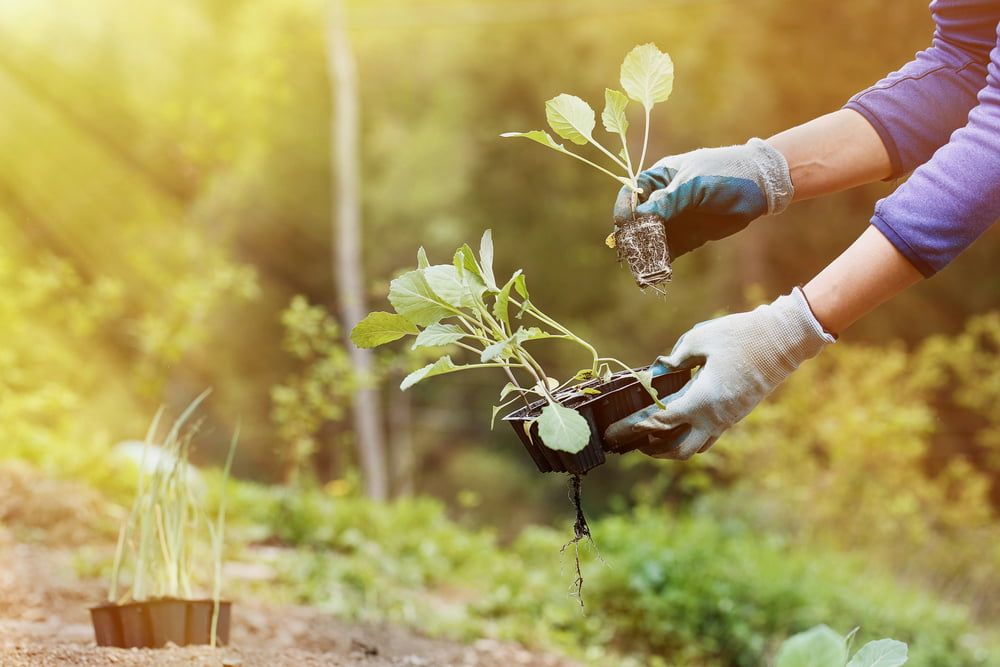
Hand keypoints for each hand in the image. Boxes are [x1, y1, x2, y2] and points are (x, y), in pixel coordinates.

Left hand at [605, 288, 833, 459]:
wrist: (784, 339)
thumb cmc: (741, 335)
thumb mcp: (700, 338)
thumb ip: (675, 358)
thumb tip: (659, 370)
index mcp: (703, 400)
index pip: (661, 422)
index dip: (637, 426)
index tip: (619, 428)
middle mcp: (715, 417)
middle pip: (679, 450)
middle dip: (654, 449)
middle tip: (634, 441)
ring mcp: (729, 419)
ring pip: (697, 447)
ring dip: (672, 447)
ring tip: (652, 438)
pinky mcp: (737, 414)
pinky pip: (709, 436)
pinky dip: (690, 436)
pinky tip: (679, 424)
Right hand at [613, 139, 792, 257]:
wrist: (759, 186)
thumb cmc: (724, 173)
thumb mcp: (694, 184)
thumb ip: (667, 201)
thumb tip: (639, 218)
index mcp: (660, 178)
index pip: (631, 194)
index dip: (625, 209)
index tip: (624, 225)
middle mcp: (663, 199)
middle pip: (638, 220)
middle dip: (633, 236)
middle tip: (633, 251)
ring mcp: (675, 219)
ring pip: (651, 238)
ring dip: (646, 252)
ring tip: (644, 267)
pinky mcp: (688, 237)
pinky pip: (669, 250)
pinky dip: (662, 261)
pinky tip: (659, 271)